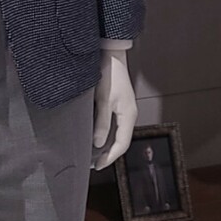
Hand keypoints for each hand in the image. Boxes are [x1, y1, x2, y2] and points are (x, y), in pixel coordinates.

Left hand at [92, 48, 137, 170]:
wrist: (111, 54)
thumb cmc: (109, 75)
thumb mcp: (104, 100)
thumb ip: (102, 123)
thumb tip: (97, 144)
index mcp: (129, 115)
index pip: (122, 144)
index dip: (110, 157)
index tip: (98, 166)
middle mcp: (129, 114)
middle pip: (120, 140)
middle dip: (108, 153)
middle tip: (93, 163)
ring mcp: (124, 108)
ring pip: (117, 132)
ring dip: (106, 143)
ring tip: (91, 152)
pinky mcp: (118, 102)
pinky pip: (114, 123)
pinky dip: (105, 132)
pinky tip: (94, 134)